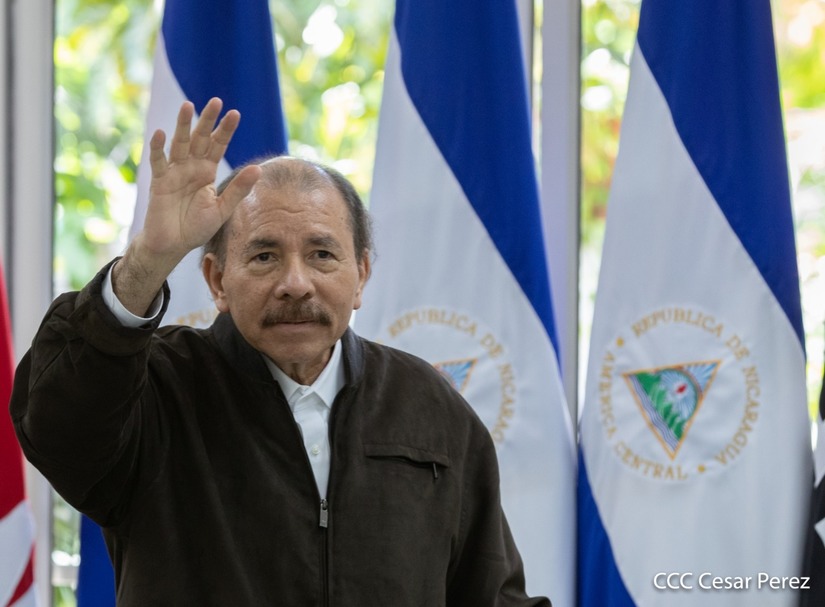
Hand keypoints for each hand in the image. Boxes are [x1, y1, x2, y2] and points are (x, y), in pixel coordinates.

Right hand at [113, 98, 260, 315]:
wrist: (173, 245)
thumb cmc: (197, 228)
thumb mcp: (223, 209)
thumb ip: (238, 189)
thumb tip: (258, 169)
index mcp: (207, 172)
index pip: (218, 146)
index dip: (225, 130)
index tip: (235, 113)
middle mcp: (191, 167)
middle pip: (200, 139)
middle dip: (207, 120)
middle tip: (216, 101)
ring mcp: (175, 172)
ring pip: (180, 144)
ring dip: (183, 125)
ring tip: (188, 106)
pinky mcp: (159, 181)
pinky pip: (159, 162)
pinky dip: (158, 148)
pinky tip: (160, 133)